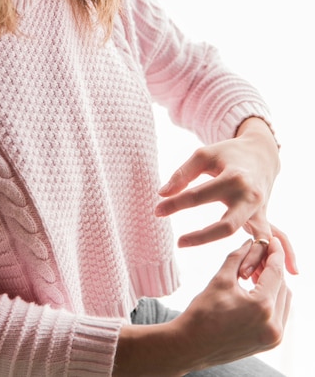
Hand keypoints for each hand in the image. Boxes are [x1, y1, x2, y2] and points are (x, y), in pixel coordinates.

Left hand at [155, 118, 297, 276]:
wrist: (260, 154)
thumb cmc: (227, 154)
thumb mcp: (204, 155)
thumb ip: (182, 174)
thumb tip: (162, 194)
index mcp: (234, 178)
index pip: (199, 195)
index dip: (175, 204)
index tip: (157, 209)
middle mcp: (250, 197)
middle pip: (227, 225)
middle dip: (203, 237)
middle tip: (179, 242)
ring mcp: (260, 210)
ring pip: (258, 240)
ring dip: (250, 259)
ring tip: (235, 276)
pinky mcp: (264, 219)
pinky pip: (272, 241)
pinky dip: (273, 256)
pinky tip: (271, 275)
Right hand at [166, 238, 290, 372]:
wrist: (191, 345)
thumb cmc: (202, 312)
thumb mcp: (221, 279)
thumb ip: (238, 257)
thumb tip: (250, 242)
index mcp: (262, 307)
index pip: (276, 272)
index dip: (275, 253)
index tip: (272, 240)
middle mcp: (273, 325)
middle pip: (282, 286)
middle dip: (273, 268)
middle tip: (261, 253)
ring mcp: (273, 337)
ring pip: (283, 301)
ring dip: (274, 284)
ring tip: (257, 270)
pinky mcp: (269, 343)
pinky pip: (279, 315)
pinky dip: (272, 300)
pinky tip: (257, 289)